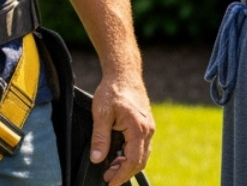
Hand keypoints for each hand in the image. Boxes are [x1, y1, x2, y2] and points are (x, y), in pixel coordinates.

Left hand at [89, 67, 153, 184]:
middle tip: (107, 177)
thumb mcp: (101, 113)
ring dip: (127, 164)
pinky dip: (131, 154)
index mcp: (138, 128)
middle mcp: (148, 130)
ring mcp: (148, 127)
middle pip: (140, 161)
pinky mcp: (146, 124)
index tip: (110, 183)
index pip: (133, 160)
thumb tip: (97, 159)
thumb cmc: (112, 90)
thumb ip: (100, 138)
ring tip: (110, 168)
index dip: (121, 175)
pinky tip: (118, 154)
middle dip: (124, 172)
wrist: (124, 72)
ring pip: (142, 154)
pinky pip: (141, 146)